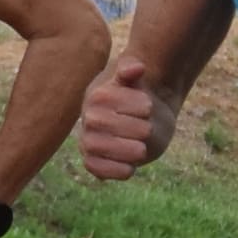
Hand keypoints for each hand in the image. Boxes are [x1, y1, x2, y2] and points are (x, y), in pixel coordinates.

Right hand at [76, 55, 160, 183]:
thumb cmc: (138, 97)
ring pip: (97, 148)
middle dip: (134, 128)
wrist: (142, 119)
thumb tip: (136, 67)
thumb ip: (133, 69)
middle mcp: (89, 118)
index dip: (135, 105)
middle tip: (147, 128)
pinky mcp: (93, 161)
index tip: (148, 106)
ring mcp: (89, 140)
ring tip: (141, 149)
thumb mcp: (137, 80)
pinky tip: (130, 167)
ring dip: (125, 151)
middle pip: (106, 125)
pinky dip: (113, 170)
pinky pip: (95, 168)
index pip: (113, 101)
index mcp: (97, 95)